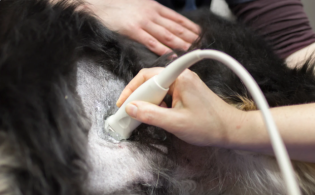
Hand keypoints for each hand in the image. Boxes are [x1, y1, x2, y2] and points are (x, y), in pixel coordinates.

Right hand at [85, 0, 199, 55]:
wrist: (98, 2)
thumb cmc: (117, 4)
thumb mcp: (138, 3)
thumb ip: (151, 12)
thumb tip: (161, 21)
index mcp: (154, 7)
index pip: (176, 18)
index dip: (189, 26)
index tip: (200, 33)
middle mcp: (151, 14)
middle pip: (175, 27)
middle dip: (189, 36)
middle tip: (201, 45)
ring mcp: (143, 23)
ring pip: (167, 35)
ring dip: (181, 43)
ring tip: (192, 51)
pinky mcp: (133, 31)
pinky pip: (151, 42)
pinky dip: (163, 49)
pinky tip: (171, 55)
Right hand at [116, 68, 245, 146]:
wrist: (232, 130)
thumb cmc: (209, 126)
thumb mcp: (175, 123)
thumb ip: (151, 115)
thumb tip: (130, 108)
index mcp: (180, 78)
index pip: (147, 77)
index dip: (131, 90)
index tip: (122, 105)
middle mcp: (182, 77)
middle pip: (151, 82)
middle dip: (139, 98)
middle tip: (129, 114)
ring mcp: (185, 84)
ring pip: (158, 90)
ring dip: (149, 103)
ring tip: (143, 118)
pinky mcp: (187, 92)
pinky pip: (167, 95)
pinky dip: (158, 105)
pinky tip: (158, 116)